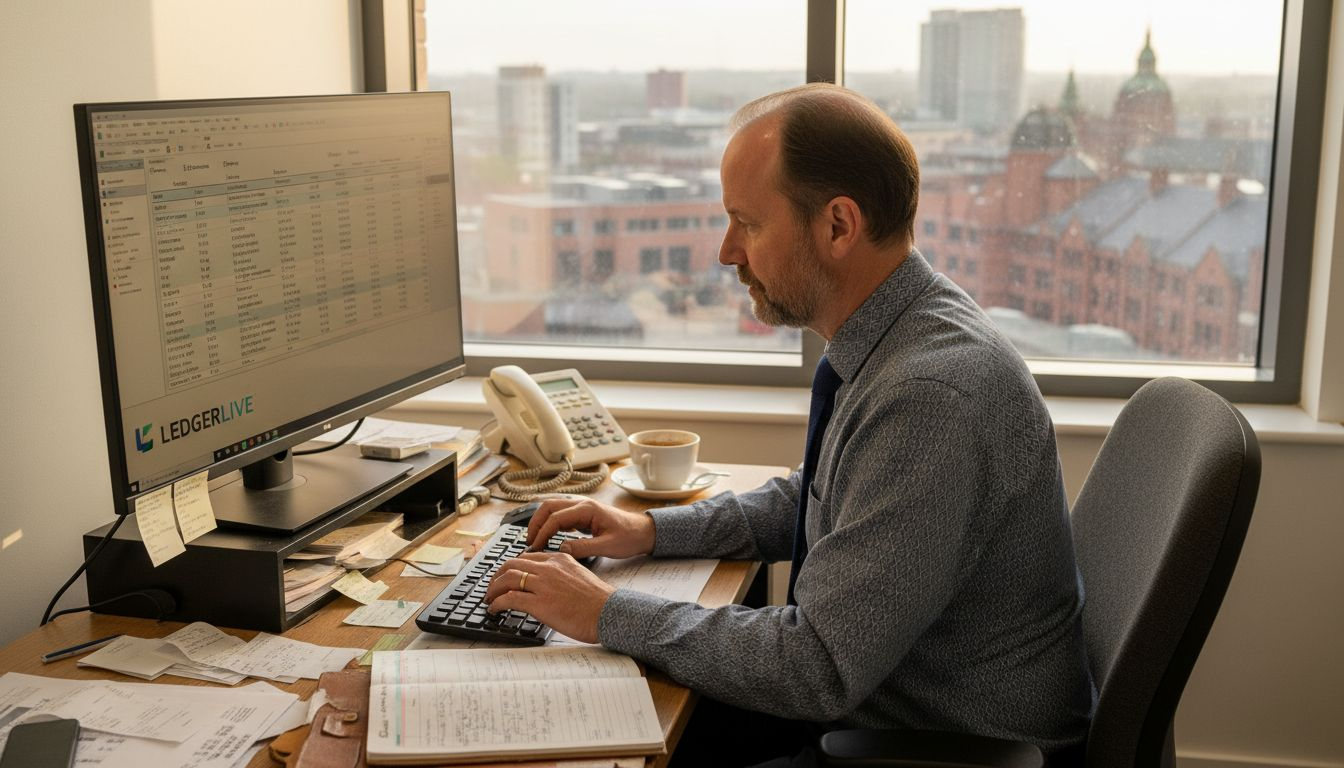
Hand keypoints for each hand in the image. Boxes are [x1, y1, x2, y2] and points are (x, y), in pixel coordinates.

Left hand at [485, 552, 614, 643]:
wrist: (608, 613)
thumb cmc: (599, 601)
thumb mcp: (580, 577)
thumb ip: (562, 575)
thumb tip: (550, 587)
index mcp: (560, 559)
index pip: (527, 557)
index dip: (512, 566)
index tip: (506, 575)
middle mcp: (549, 567)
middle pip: (512, 564)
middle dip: (497, 575)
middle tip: (492, 586)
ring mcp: (543, 584)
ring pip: (507, 578)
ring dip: (493, 589)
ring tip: (489, 598)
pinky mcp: (539, 603)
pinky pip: (509, 599)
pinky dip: (497, 603)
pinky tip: (495, 609)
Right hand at [526, 497, 655, 558]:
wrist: (643, 531)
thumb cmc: (629, 537)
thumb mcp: (607, 546)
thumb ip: (583, 548)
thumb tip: (561, 550)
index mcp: (587, 509)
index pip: (555, 517)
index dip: (542, 532)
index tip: (536, 547)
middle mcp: (582, 504)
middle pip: (548, 506)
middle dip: (535, 523)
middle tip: (528, 541)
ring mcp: (582, 508)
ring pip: (552, 508)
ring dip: (540, 521)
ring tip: (534, 539)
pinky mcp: (583, 514)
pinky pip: (560, 514)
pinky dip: (550, 523)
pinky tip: (547, 537)